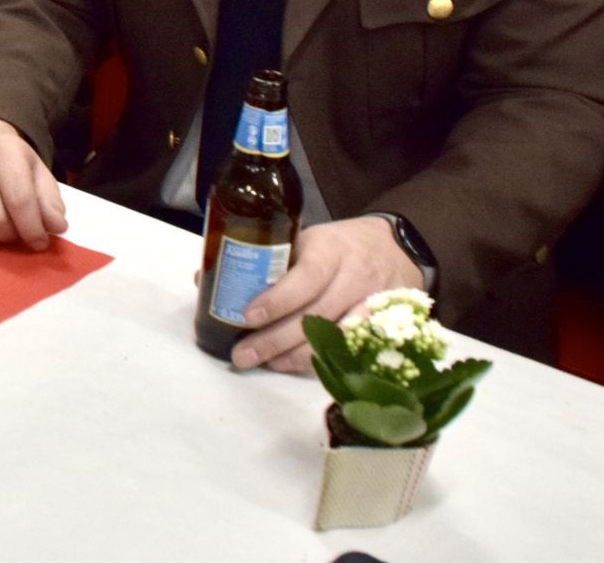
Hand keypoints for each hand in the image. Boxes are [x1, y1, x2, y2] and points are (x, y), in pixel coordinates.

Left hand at [230, 215, 425, 372]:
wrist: (398, 247)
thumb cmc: (340, 244)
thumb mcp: (307, 238)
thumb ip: (267, 259)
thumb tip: (205, 278)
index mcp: (329, 249)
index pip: (305, 277)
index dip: (277, 300)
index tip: (247, 316)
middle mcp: (353, 277)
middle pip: (314, 315)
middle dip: (274, 340)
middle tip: (242, 355)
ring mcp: (371, 304)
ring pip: (332, 338)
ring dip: (294, 356)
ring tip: (264, 364)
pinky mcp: (382, 326)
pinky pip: (349, 349)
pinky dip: (319, 360)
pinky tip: (293, 365)